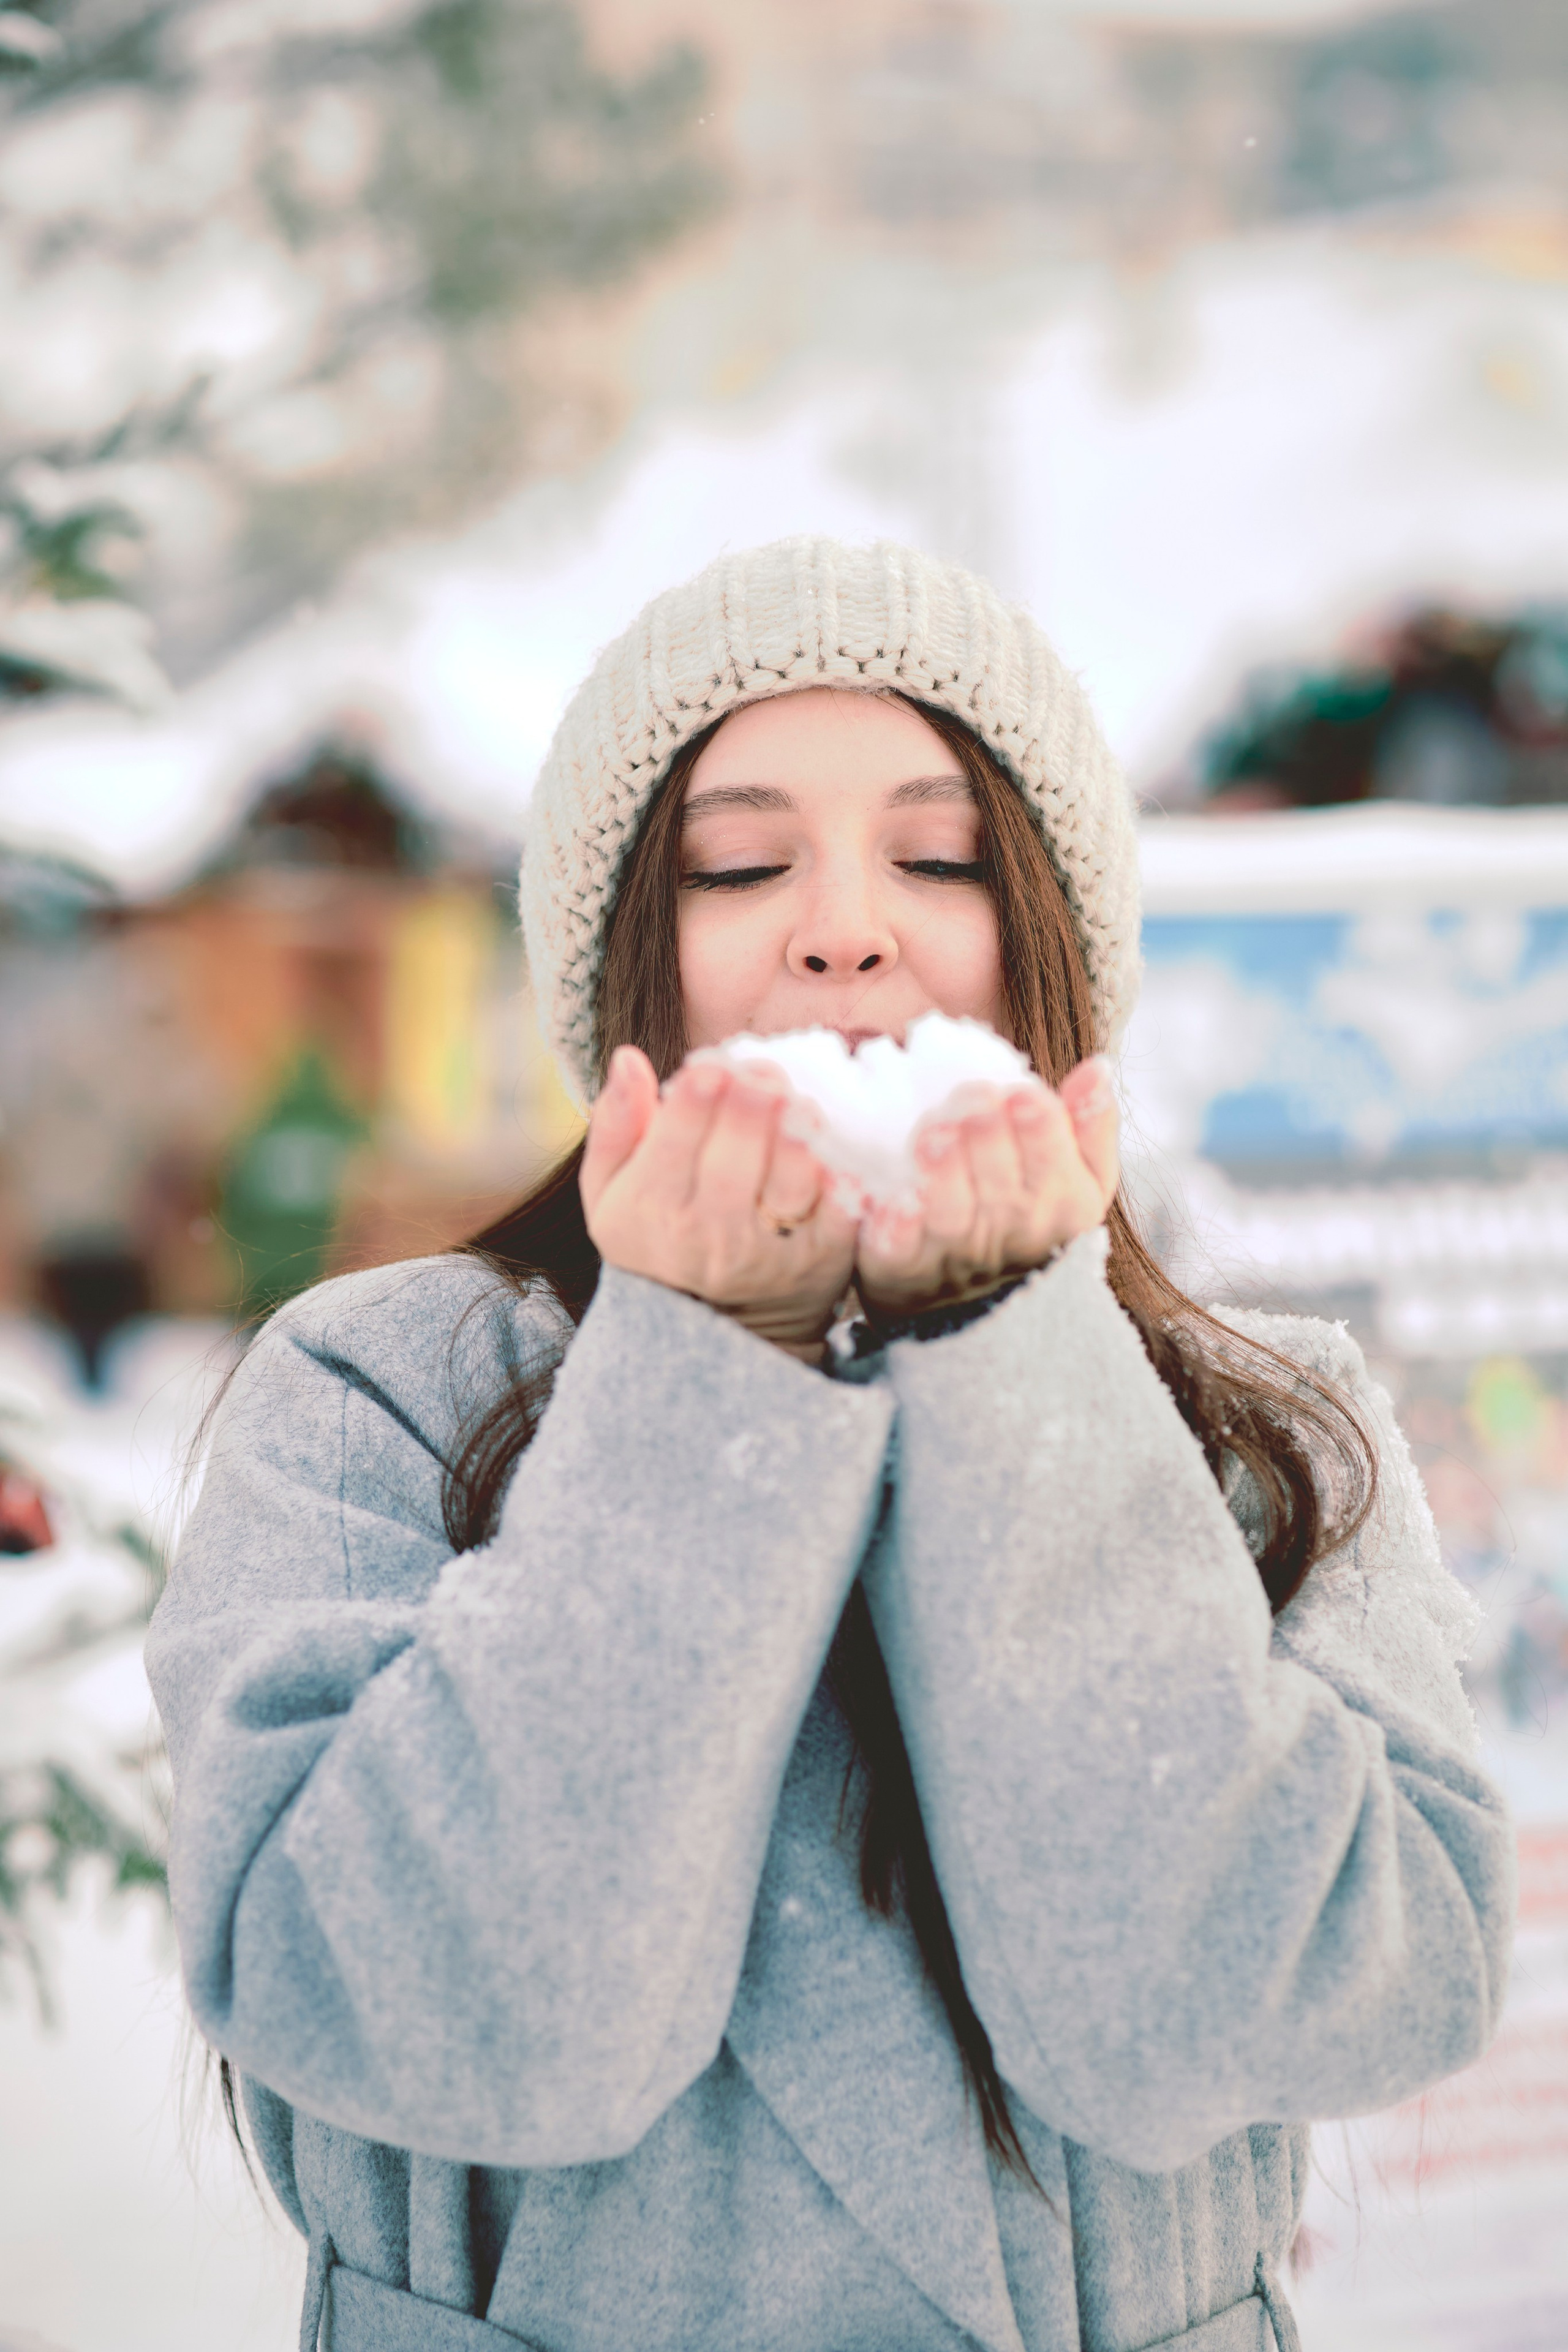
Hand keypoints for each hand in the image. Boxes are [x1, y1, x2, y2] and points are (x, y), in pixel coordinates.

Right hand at [581, 1046, 857, 1361]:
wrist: (712, 1328)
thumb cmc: (658, 1237)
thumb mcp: (611, 1190)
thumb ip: (615, 1125)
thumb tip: (628, 1059)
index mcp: (653, 1209)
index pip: (675, 1142)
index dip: (697, 1097)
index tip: (712, 1066)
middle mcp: (710, 1236)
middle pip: (737, 1155)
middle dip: (752, 1101)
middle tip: (762, 1071)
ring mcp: (770, 1252)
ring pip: (791, 1176)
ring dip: (798, 1128)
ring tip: (796, 1100)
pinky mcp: (822, 1259)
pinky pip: (838, 1204)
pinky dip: (840, 1168)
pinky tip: (831, 1140)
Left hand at [855, 1055, 1119, 1325]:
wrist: (968, 1293)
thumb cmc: (1027, 1214)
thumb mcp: (1078, 1175)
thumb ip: (1089, 1124)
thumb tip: (1096, 1067)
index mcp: (1064, 1209)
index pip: (1055, 1164)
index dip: (1037, 1128)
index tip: (1019, 1096)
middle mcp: (1012, 1237)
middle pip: (1000, 1184)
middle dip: (986, 1138)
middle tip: (971, 1101)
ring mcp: (953, 1257)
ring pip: (951, 1214)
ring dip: (944, 1174)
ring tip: (935, 1134)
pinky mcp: (900, 1270)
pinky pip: (900, 1251)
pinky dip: (897, 1226)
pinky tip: (894, 1200)